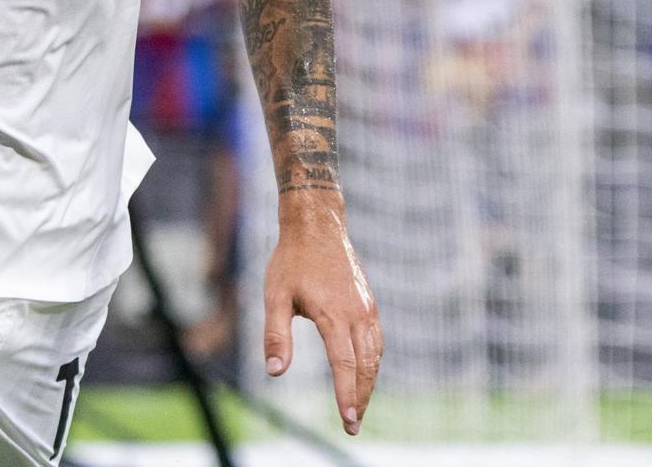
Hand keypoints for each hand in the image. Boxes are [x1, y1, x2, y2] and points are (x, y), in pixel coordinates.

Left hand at [262, 197, 381, 434]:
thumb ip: (276, 334)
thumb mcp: (274, 295)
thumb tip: (275, 372)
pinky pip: (376, 340)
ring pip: (375, 355)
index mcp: (334, 313)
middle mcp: (357, 313)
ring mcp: (366, 307)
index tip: (348, 419)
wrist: (318, 225)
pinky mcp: (368, 303)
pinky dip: (373, 363)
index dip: (346, 394)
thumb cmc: (292, 259)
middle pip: (365, 365)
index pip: (344, 363)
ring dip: (369, 383)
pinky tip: (365, 373)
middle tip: (353, 426)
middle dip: (361, 398)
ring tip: (359, 407)